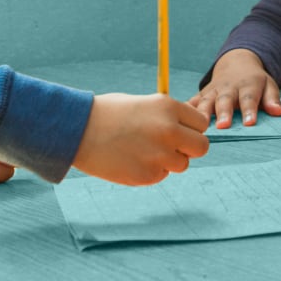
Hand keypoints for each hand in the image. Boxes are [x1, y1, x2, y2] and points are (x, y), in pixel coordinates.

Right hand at [74, 92, 209, 185]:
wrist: (78, 130)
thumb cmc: (108, 113)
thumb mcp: (144, 104)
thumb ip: (168, 118)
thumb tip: (187, 131)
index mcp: (169, 108)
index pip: (201, 123)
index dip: (191, 128)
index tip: (180, 130)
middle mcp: (169, 131)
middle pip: (202, 147)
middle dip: (189, 148)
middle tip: (172, 146)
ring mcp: (160, 155)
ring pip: (182, 164)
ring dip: (169, 161)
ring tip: (143, 151)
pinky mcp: (148, 175)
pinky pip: (161, 175)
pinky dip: (151, 170)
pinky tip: (131, 159)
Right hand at [190, 49, 280, 128]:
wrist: (237, 63)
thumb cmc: (255, 80)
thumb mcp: (268, 84)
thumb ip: (272, 98)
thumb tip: (277, 112)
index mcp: (247, 85)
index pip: (249, 98)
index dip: (250, 110)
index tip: (250, 123)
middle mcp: (228, 88)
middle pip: (225, 100)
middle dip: (224, 112)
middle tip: (223, 126)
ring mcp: (213, 90)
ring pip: (206, 101)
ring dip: (203, 113)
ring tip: (200, 126)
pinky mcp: (203, 94)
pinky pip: (193, 101)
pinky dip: (186, 109)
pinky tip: (178, 119)